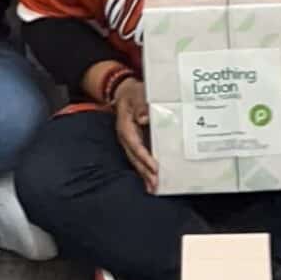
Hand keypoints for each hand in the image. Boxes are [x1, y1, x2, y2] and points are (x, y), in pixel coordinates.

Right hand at [108, 75, 158, 191]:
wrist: (124, 92)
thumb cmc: (133, 93)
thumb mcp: (136, 94)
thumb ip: (140, 105)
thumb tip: (143, 118)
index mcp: (125, 127)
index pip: (136, 146)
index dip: (145, 158)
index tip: (155, 168)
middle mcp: (126, 137)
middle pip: (135, 158)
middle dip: (145, 172)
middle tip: (156, 184)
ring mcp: (129, 141)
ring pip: (136, 161)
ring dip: (145, 174)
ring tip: (154, 187)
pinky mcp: (134, 142)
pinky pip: (139, 158)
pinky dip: (144, 169)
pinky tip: (150, 179)